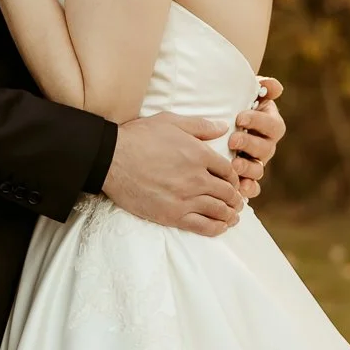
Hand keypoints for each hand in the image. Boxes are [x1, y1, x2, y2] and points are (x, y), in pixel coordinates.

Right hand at [104, 111, 243, 236]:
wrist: (112, 160)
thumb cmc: (138, 137)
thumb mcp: (170, 122)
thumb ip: (200, 126)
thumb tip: (223, 127)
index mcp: (199, 154)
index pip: (228, 170)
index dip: (234, 178)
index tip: (233, 182)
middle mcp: (197, 178)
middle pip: (227, 192)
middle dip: (235, 198)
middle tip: (237, 201)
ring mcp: (186, 199)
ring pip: (218, 210)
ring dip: (230, 214)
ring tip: (233, 216)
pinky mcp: (173, 215)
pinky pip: (203, 226)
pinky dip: (216, 228)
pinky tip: (221, 227)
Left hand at [229, 75, 284, 203]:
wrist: (217, 122)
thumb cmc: (233, 105)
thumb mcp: (246, 93)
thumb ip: (263, 88)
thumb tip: (275, 87)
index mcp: (270, 124)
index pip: (272, 125)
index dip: (258, 121)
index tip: (240, 117)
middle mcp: (266, 145)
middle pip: (266, 148)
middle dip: (250, 144)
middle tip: (233, 140)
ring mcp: (257, 163)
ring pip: (259, 169)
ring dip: (248, 168)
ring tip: (234, 165)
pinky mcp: (246, 178)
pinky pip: (252, 187)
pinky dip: (248, 189)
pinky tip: (239, 189)